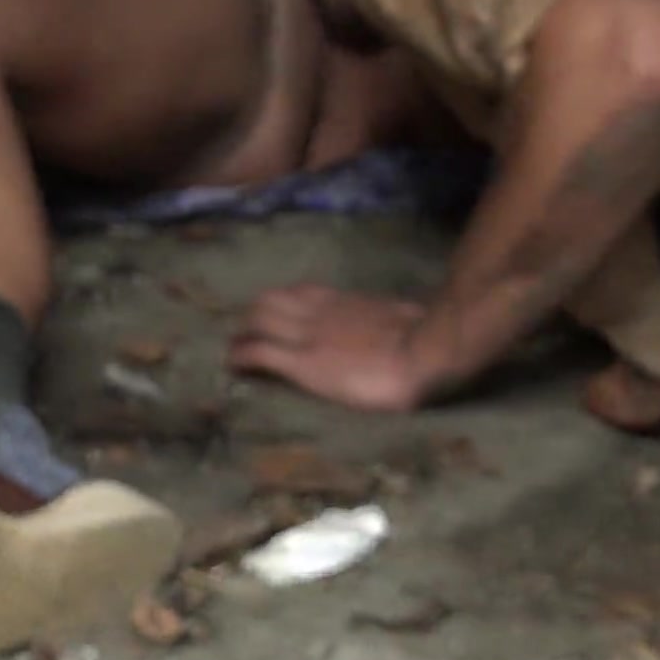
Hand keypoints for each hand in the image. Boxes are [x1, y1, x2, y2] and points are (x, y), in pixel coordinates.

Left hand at [231, 285, 436, 411]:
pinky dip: (241, 358)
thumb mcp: (405, 317)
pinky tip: (233, 366)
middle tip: (248, 337)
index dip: (283, 303)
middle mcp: (320, 312)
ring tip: (238, 350)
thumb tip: (404, 323)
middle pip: (270, 301)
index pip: (303, 293)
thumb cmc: (426, 337)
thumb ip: (392, 318)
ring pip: (257, 320)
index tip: (275, 317)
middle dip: (253, 317)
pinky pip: (259, 352)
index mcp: (346, 302)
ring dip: (243, 333)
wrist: (426, 352)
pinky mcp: (302, 363)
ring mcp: (308, 335)